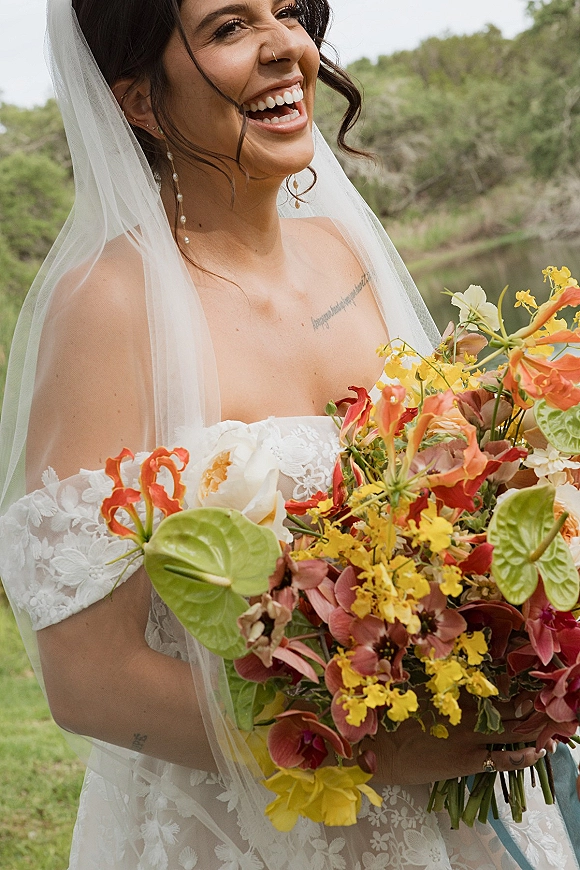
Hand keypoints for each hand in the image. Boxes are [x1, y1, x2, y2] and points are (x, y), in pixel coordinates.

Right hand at [367, 697, 546, 785]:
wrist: (380, 747)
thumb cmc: (393, 718)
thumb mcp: (418, 691)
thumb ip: (441, 683)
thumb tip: (451, 674)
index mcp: (457, 692)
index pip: (497, 688)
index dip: (516, 689)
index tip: (526, 688)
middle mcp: (469, 711)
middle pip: (511, 708)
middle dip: (531, 709)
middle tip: (544, 709)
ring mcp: (471, 736)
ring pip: (514, 731)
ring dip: (534, 730)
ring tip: (548, 729)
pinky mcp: (469, 761)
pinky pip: (505, 760)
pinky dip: (524, 757)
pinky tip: (537, 753)